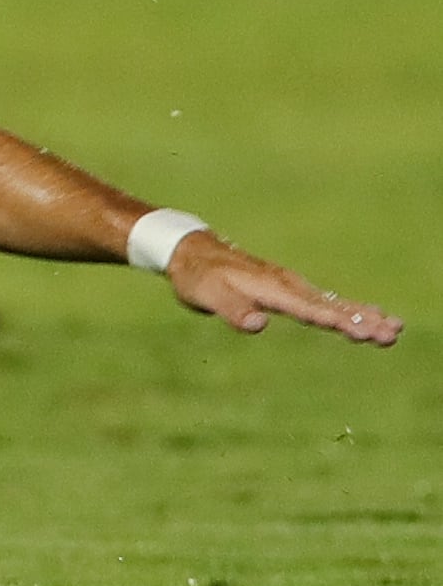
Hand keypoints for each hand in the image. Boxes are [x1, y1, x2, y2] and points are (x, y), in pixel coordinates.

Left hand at [167, 231, 401, 345]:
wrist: (191, 251)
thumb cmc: (198, 277)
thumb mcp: (208, 294)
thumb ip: (232, 310)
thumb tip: (257, 324)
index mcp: (271, 289)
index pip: (309, 310)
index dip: (336, 322)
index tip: (363, 334)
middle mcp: (287, 285)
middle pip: (331, 306)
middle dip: (363, 321)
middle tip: (394, 334)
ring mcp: (290, 286)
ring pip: (333, 303)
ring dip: (363, 316)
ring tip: (394, 328)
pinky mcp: (288, 289)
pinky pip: (325, 301)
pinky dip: (348, 309)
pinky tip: (365, 316)